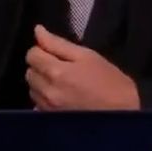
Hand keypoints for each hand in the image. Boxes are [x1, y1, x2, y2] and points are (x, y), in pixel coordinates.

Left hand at [25, 25, 139, 110]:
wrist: (122, 117)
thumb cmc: (110, 82)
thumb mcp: (88, 56)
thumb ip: (59, 43)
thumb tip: (38, 30)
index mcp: (56, 71)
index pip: (32, 54)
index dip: (42, 49)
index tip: (55, 52)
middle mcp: (47, 91)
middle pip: (29, 71)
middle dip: (41, 66)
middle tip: (61, 67)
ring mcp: (48, 108)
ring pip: (32, 88)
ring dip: (41, 83)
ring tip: (62, 83)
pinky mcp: (51, 120)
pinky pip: (37, 105)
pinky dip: (43, 99)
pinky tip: (60, 98)